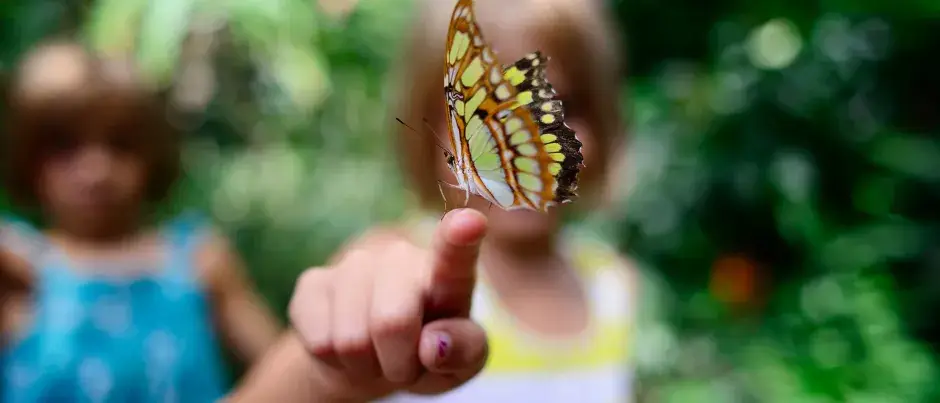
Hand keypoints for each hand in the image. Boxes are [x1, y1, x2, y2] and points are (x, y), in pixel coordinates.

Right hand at [289, 209, 488, 400]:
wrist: (374, 360)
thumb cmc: (428, 356)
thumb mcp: (461, 363)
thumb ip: (464, 352)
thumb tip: (434, 345)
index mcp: (448, 274)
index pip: (455, 254)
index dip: (460, 240)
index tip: (471, 223)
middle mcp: (401, 258)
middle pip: (392, 322)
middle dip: (397, 363)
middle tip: (403, 365)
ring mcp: (354, 264)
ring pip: (351, 340)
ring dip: (365, 365)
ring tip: (375, 355)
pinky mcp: (313, 282)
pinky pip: (320, 342)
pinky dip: (335, 362)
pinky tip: (345, 348)